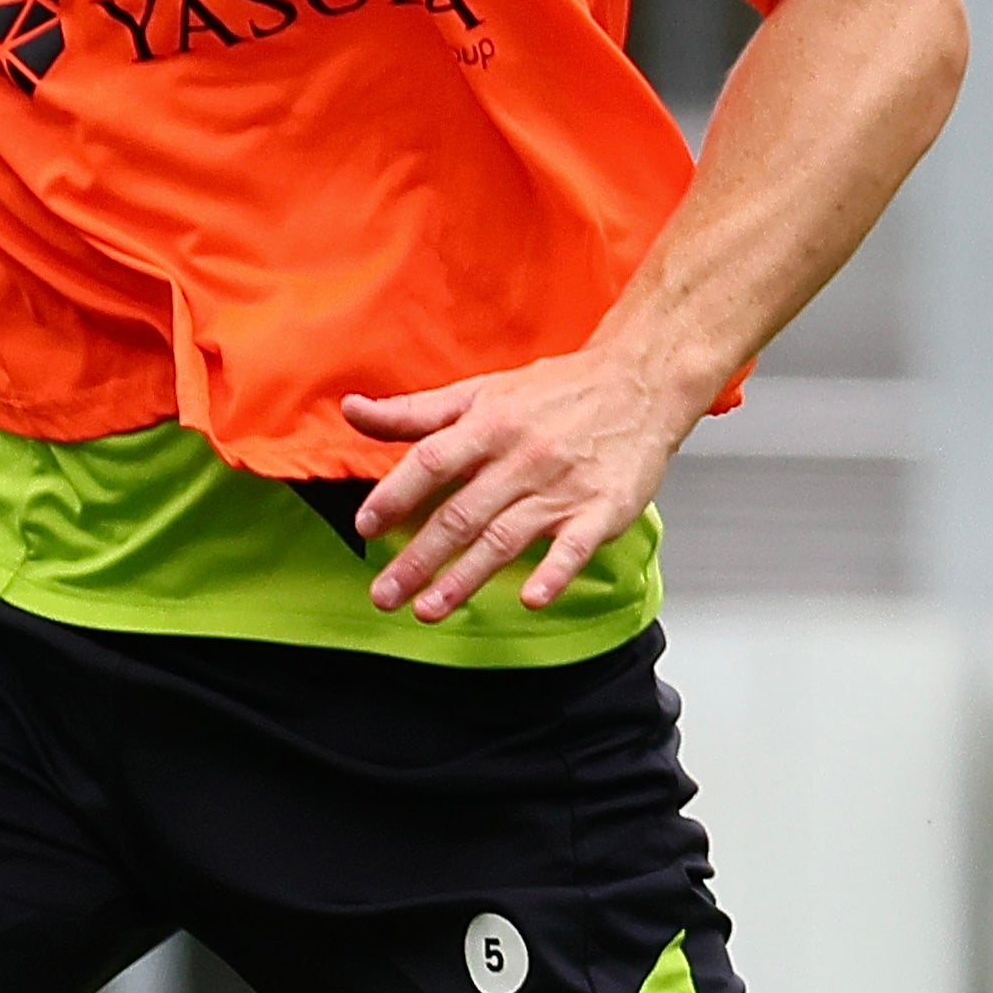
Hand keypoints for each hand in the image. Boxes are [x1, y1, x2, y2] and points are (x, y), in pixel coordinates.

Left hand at [339, 352, 696, 621]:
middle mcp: (521, 457)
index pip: (431, 462)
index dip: (396, 495)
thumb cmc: (557, 391)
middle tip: (384, 594)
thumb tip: (352, 411)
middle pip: (460, 513)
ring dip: (465, 577)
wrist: (639, 383)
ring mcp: (562, 486)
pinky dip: (555, 573)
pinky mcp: (603, 509)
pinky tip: (533, 599)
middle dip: (417, 559)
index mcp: (489, 425)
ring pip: (505, 537)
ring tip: (429, 609)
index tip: (367, 527)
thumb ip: (415, 412)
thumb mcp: (481, 392)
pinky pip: (575, 546)